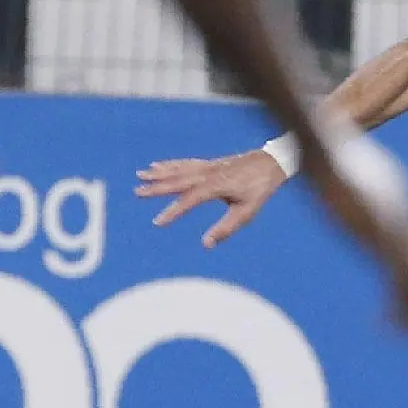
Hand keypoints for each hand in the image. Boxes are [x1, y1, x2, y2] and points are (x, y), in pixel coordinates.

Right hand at [136, 149, 285, 247]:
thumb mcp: (246, 212)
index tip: (157, 222)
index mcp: (216, 186)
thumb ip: (226, 228)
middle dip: (156, 187)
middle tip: (137, 192)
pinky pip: (186, 164)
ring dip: (159, 173)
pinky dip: (171, 164)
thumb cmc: (259, 190)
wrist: (271, 163)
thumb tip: (206, 244)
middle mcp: (208, 174)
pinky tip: (158, 165)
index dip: (173, 211)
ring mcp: (208, 166)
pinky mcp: (210, 163)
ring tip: (141, 175)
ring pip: (179, 169)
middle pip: (178, 181)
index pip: (190, 200)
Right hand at [306, 132, 407, 330]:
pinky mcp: (380, 239)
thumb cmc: (332, 153)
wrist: (326, 144)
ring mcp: (396, 229)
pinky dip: (398, 306)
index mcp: (404, 205)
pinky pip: (397, 280)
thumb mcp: (355, 172)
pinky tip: (391, 326)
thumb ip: (362, 188)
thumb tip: (355, 185)